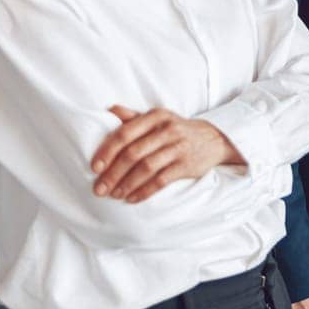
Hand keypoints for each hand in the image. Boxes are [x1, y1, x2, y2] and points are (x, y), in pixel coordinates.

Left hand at [90, 106, 242, 203]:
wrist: (213, 139)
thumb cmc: (176, 130)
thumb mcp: (158, 119)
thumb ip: (133, 117)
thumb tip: (108, 111)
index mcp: (155, 116)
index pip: (125, 133)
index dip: (108, 151)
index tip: (95, 168)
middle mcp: (167, 130)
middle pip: (134, 153)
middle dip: (113, 173)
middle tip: (99, 189)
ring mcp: (178, 147)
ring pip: (146, 168)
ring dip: (127, 184)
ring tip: (114, 195)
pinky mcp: (186, 165)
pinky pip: (161, 180)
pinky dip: (144, 191)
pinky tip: (132, 198)